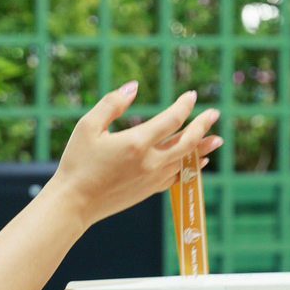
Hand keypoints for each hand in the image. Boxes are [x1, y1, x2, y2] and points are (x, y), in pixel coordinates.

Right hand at [51, 82, 222, 230]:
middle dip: (203, 126)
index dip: (184, 106)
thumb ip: (112, 104)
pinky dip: (191, 168)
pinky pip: (178, 177)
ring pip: (186, 161)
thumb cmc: (77, 163)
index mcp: (136, 143)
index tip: (191, 96)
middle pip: (187, 141)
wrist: (74, 203)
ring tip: (216, 139)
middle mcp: (150, 162)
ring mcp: (152, 178)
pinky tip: (198, 163)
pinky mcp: (149, 191)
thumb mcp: (87, 126)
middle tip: (215, 114)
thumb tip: (134, 86)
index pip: (171, 119)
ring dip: (202, 148)